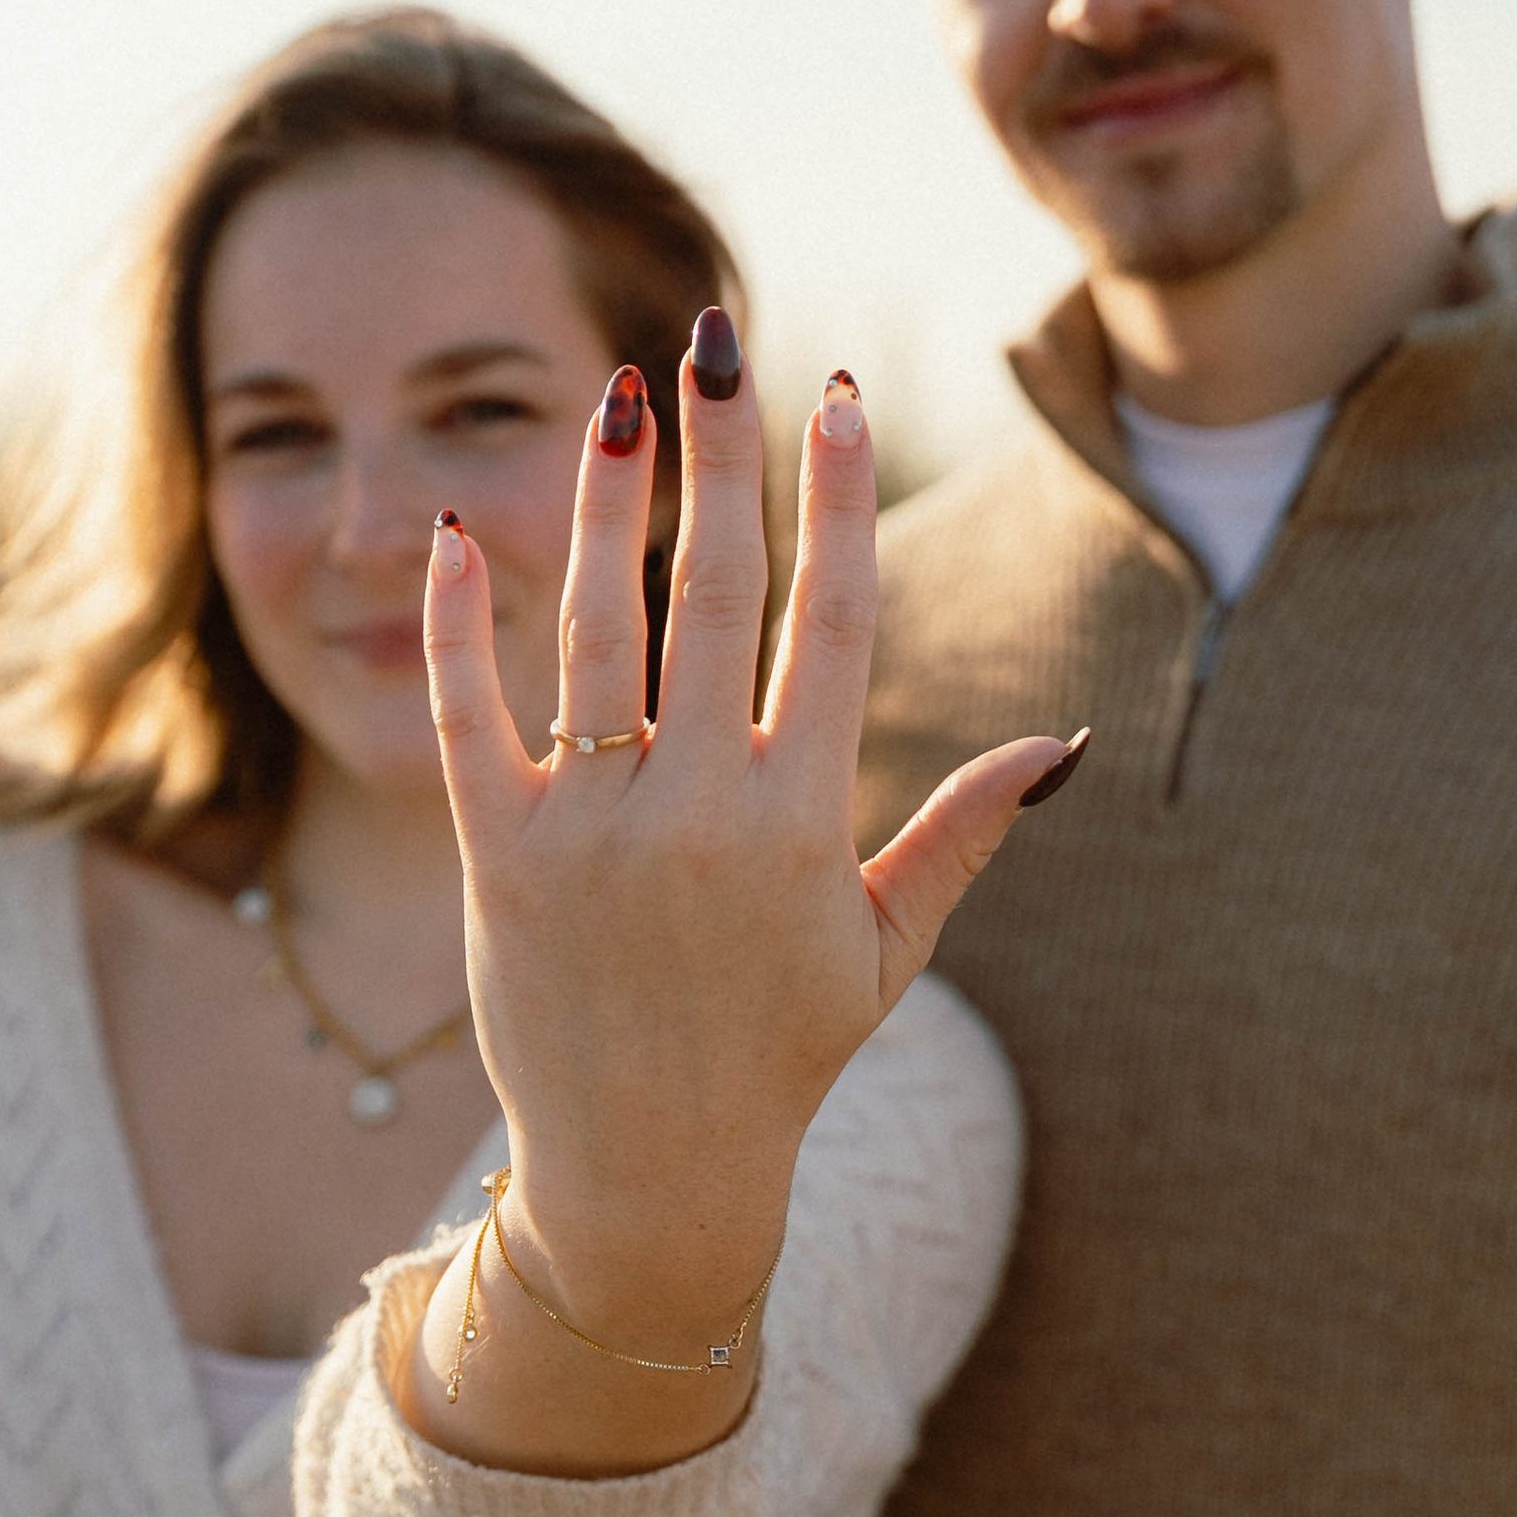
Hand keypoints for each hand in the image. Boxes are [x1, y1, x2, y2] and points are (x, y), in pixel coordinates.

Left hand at [412, 314, 1076, 1471]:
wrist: (646, 1176)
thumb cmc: (777, 1058)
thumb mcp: (885, 953)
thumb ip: (958, 837)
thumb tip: (1058, 745)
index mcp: (806, 822)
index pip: (834, 621)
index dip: (839, 501)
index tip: (840, 399)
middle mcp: (701, 810)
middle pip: (716, 592)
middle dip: (725, 455)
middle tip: (720, 340)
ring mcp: (595, 831)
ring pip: (598, 628)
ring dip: (606, 499)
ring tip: (620, 395)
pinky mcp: (501, 859)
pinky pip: (475, 717)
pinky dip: (461, 625)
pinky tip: (458, 533)